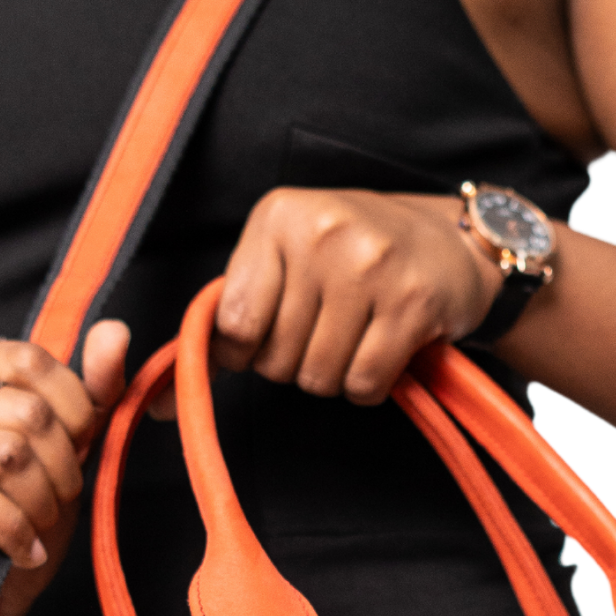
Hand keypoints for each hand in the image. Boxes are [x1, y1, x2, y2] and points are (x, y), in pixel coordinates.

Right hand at [0, 321, 130, 615]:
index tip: (76, 454)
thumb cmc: (4, 525)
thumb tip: (117, 331)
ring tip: (36, 529)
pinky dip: (13, 530)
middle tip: (55, 505)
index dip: (73, 410)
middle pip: (26, 411)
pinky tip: (21, 552)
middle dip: (62, 469)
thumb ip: (89, 395)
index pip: (28, 360)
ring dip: (40, 504)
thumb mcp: (58, 458)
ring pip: (5, 452)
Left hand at [207, 188, 505, 406]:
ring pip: (319, 377)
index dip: (248, 350)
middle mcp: (321, 233)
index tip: (269, 340)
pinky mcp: (412, 304)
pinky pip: (364, 383)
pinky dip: (370, 385)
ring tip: (356, 338)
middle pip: (277, 359)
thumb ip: (234, 310)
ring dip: (335, 376)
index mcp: (278, 217)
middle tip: (329, 330)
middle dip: (297, 363)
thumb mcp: (290, 255)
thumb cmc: (358, 255)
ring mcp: (369, 267)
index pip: (234, 323)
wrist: (455, 242)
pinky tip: (383, 350)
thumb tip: (161, 399)